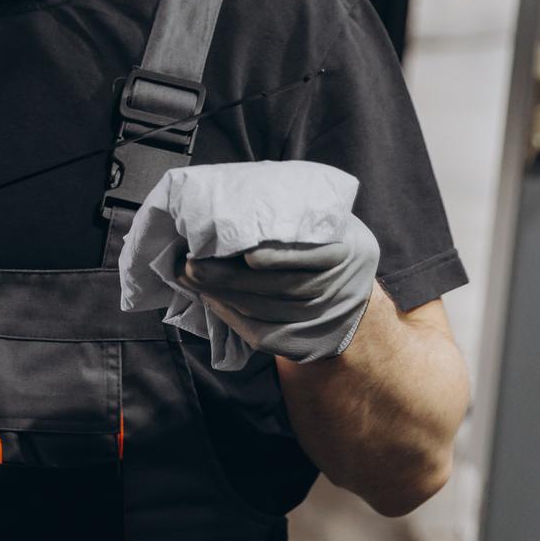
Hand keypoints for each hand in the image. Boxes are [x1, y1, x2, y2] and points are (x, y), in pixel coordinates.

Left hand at [181, 213, 380, 362]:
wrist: (351, 295)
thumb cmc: (327, 242)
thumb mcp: (327, 220)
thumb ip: (296, 212)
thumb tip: (237, 199)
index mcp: (346, 249)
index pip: (313, 256)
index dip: (279, 257)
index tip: (245, 253)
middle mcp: (336, 288)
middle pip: (279, 286)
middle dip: (228, 276)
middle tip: (190, 262)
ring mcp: (319, 318)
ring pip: (264, 309)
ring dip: (220, 294)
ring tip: (187, 277)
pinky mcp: (300, 341)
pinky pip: (259, 331)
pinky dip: (229, 315)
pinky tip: (208, 297)